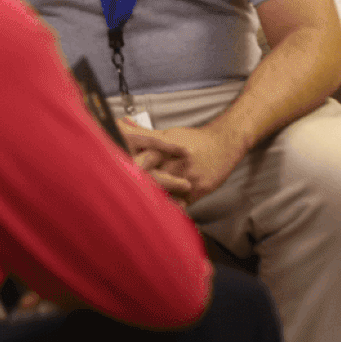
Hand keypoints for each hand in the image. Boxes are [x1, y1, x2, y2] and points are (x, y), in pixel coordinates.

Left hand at [122, 121, 244, 204]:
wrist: (225, 144)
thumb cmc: (195, 139)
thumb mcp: (171, 133)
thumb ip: (146, 133)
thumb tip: (123, 125)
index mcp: (169, 148)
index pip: (145, 158)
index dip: (131, 165)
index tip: (116, 173)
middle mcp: (179, 164)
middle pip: (154, 178)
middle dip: (138, 186)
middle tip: (120, 196)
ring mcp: (189, 179)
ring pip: (166, 194)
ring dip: (151, 200)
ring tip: (133, 209)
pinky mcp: (198, 192)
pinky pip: (181, 205)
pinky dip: (169, 211)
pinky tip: (157, 217)